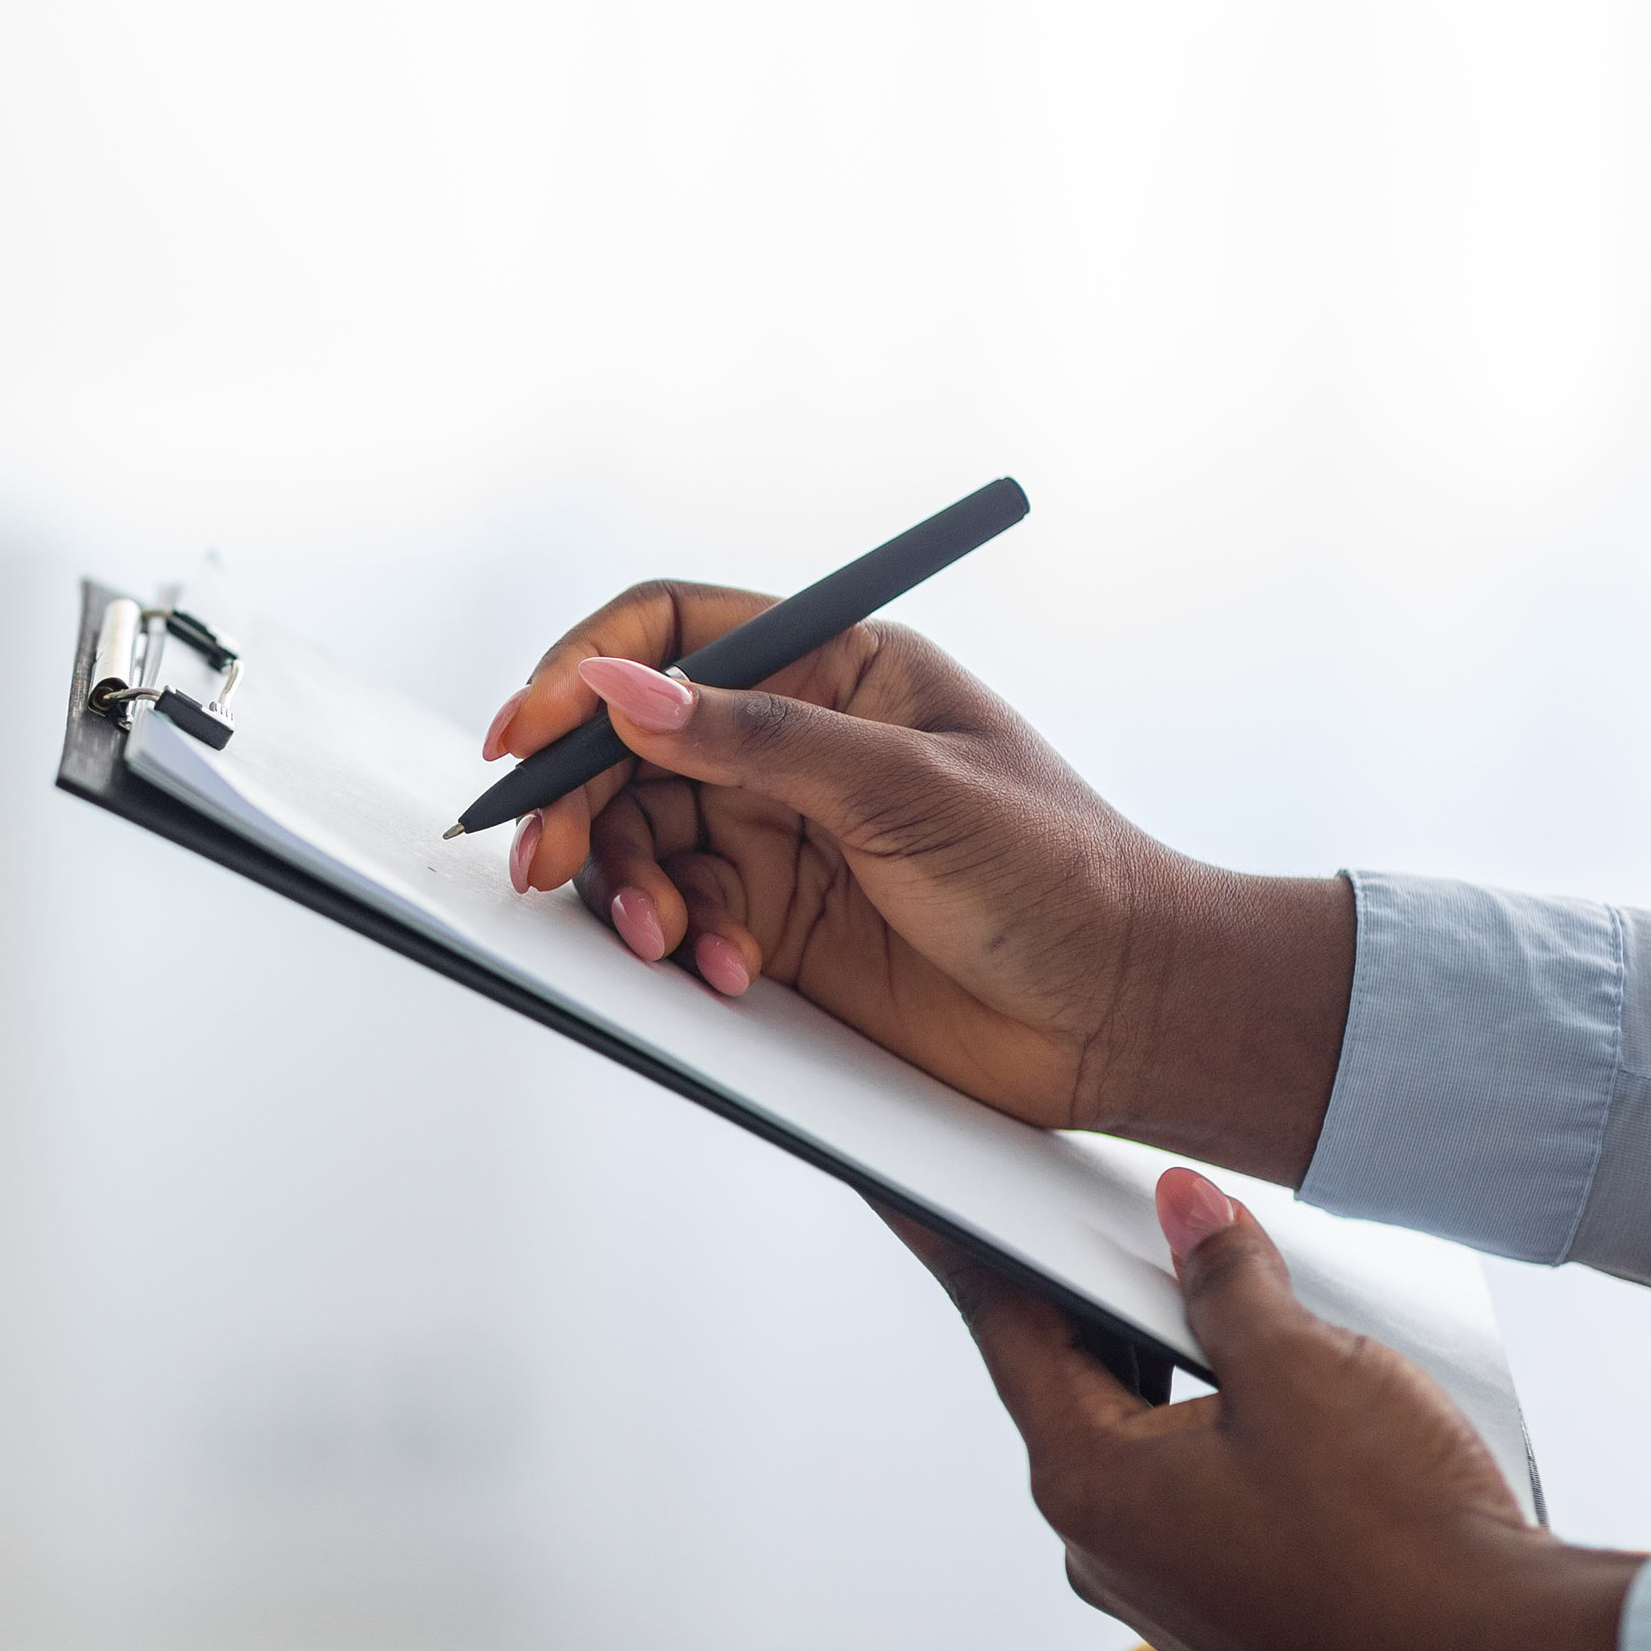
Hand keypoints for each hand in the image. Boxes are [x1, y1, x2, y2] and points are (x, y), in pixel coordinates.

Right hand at [487, 583, 1350, 1179]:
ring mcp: (778, 832)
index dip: (586, 671)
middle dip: (580, 801)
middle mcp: (794, 742)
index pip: (675, 633)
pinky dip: (676, 943)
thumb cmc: (1060, 878)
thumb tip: (626, 689)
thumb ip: (756, 738)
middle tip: (549, 857)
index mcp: (837, 666)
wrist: (1121, 1017)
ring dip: (627, 885)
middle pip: (630, 744)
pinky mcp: (771, 920)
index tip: (530, 731)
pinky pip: (674, 913)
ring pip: (639, 835)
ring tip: (667, 937)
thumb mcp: (905, 790)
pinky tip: (726, 970)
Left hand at [894, 1169, 1644, 1650]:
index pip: (1006, 1329)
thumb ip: (1224, 1276)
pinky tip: (1272, 1390)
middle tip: (1103, 1217)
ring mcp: (1164, 1585)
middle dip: (1094, 1295)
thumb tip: (1182, 1209)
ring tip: (1216, 1291)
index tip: (917, 1197)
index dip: (968, 1246)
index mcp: (1086, 1484)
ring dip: (1170, 1362)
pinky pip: (1194, 1490)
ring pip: (1141, 1436)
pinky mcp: (1228, 1604)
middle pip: (1073, 1381)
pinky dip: (1214, 1426)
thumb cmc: (1401, 1531)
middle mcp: (1103, 1547)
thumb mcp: (1300, 1364)